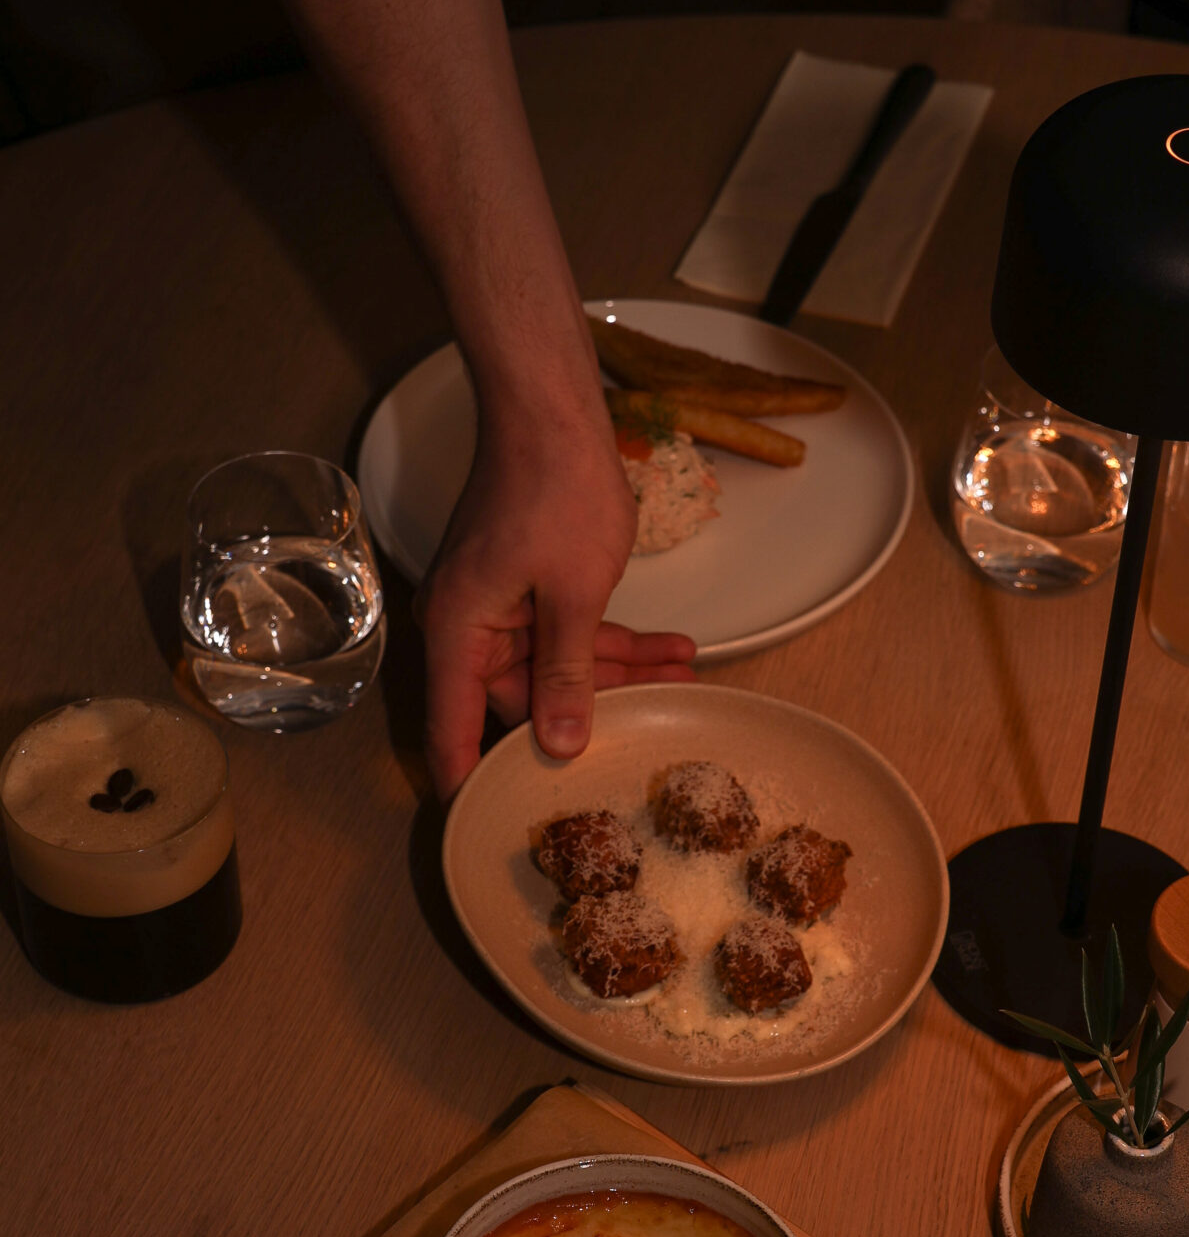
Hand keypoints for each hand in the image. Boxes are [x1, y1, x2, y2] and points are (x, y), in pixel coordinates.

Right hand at [416, 398, 694, 798]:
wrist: (551, 409)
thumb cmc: (554, 489)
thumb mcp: (574, 595)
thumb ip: (568, 674)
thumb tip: (561, 744)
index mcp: (462, 633)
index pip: (454, 730)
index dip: (472, 782)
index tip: (494, 826)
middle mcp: (470, 626)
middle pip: (522, 701)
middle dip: (593, 714)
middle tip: (653, 731)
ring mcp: (499, 606)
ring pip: (557, 667)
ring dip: (620, 672)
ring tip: (685, 677)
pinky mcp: (527, 587)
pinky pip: (567, 632)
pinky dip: (614, 641)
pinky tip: (674, 648)